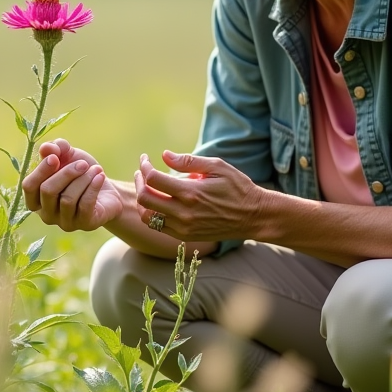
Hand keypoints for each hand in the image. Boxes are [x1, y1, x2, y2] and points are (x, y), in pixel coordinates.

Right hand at [21, 139, 122, 231]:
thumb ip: (56, 149)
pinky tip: (100, 176)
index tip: (56, 157)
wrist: (106, 189)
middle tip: (83, 163)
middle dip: (66, 173)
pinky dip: (93, 186)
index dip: (41, 170)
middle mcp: (46, 214)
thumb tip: (46, 148)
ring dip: (83, 179)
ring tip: (96, 170)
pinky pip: (85, 204)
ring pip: (67, 198)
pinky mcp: (84, 224)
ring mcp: (65, 222)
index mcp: (36, 198)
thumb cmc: (81, 173)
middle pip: (48, 191)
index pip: (29, 186)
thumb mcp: (68, 156)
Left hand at [135, 150, 262, 239]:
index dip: (144, 166)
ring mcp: (184, 227)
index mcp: (191, 192)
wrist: (253, 216)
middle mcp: (184, 213)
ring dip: (142, 200)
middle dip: (138, 181)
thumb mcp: (217, 167)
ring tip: (146, 187)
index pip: (153, 179)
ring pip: (147, 216)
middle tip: (141, 172)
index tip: (145, 159)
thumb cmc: (237, 187)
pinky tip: (158, 202)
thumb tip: (164, 155)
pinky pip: (158, 227)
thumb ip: (189, 161)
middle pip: (145, 198)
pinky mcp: (185, 236)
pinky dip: (152, 214)